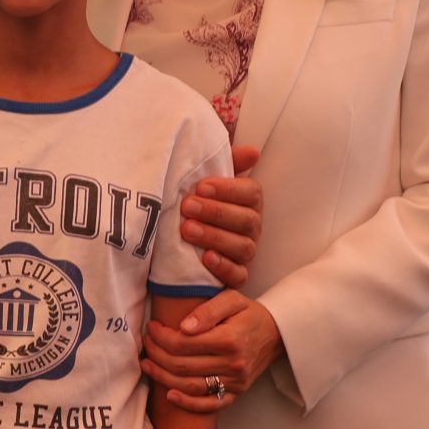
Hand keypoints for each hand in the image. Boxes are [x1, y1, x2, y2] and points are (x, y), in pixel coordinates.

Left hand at [142, 291, 282, 413]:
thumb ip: (207, 311)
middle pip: (182, 365)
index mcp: (229, 339)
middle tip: (147, 343)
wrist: (277, 333)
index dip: (161, 337)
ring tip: (147, 365)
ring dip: (163, 377)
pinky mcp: (236, 393)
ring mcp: (235, 382)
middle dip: (157, 354)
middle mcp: (233, 364)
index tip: (152, 328)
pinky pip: (209, 405)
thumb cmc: (249, 314)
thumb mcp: (231, 300)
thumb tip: (183, 327)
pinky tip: (169, 394)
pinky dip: (187, 403)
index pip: (183, 343)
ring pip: (190, 386)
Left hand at [179, 147, 262, 289]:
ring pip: (242, 247)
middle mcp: (251, 228)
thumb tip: (253, 152)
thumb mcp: (205, 185)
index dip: (229, 189)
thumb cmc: (195, 208)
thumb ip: (226, 164)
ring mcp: (244, 254)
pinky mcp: (235, 277)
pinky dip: (222, 267)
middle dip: (216, 212)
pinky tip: (205, 258)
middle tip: (187, 206)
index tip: (201, 186)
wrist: (175, 250)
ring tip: (186, 230)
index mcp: (247, 203)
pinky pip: (238, 275)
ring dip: (214, 237)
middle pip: (246, 220)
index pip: (252, 193)